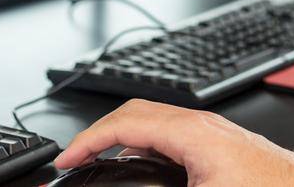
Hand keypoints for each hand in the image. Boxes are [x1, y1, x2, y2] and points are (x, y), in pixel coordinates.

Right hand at [55, 100, 293, 186]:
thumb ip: (157, 185)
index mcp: (194, 133)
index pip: (126, 123)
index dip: (88, 141)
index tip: (66, 160)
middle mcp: (206, 125)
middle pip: (139, 114)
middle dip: (102, 133)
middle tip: (78, 158)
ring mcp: (218, 134)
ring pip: (158, 123)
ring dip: (126, 138)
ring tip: (104, 160)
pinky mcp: (227, 147)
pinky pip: (176, 135)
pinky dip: (149, 146)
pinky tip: (147, 167)